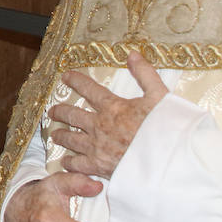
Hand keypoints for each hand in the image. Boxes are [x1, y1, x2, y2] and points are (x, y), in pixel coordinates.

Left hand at [50, 51, 168, 178]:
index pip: (89, 89)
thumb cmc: (167, 128)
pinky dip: (69, 162)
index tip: (66, 77)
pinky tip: (65, 162)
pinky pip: (77, 164)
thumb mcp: (160, 95)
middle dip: (60, 111)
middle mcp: (99, 125)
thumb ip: (145, 74)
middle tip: (52, 111)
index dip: (76, 81)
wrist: (169, 160)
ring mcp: (97, 146)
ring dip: (61, 135)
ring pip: (70, 139)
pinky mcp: (99, 166)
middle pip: (72, 115)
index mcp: (112, 107)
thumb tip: (133, 55)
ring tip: (54, 134)